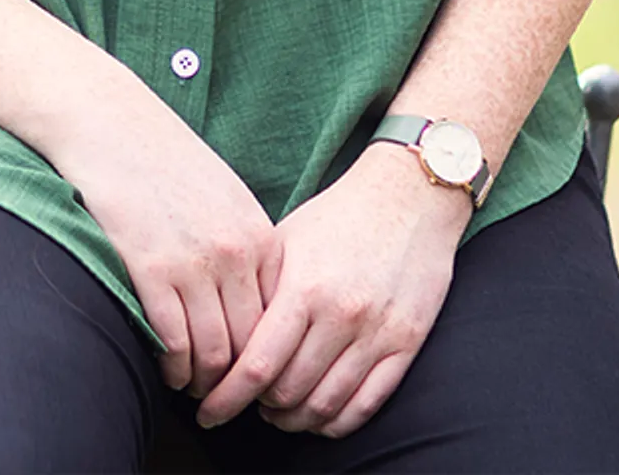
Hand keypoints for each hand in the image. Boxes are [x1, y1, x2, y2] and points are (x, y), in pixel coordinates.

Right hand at [42, 100, 282, 399]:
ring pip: (214, 351)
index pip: (279, 319)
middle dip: (242, 381)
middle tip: (229, 400)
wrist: (111, 126)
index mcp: (260, 236)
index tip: (257, 376)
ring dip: (206, 382)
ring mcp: (194, 264)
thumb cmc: (165, 161)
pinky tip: (169, 372)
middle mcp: (235, 253)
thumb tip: (254, 303)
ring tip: (197, 392)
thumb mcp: (226, 197)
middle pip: (252, 343)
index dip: (270, 357)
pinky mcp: (151, 270)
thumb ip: (246, 246)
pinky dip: (174, 368)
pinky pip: (174, 341)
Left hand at [199, 142, 467, 436]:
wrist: (411, 196)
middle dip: (258, 408)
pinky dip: (337, 422)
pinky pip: (368, 403)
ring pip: (326, 405)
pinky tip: (318, 418)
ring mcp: (378, 332)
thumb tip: (220, 340)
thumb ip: (257, 292)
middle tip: (244, 405)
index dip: (227, 398)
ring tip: (278, 413)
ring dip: (295, 420)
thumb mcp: (285, 241)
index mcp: (303, 288)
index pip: (256, 366)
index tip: (208, 412)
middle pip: (288, 391)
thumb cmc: (339, 216)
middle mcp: (341, 315)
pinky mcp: (408, 343)